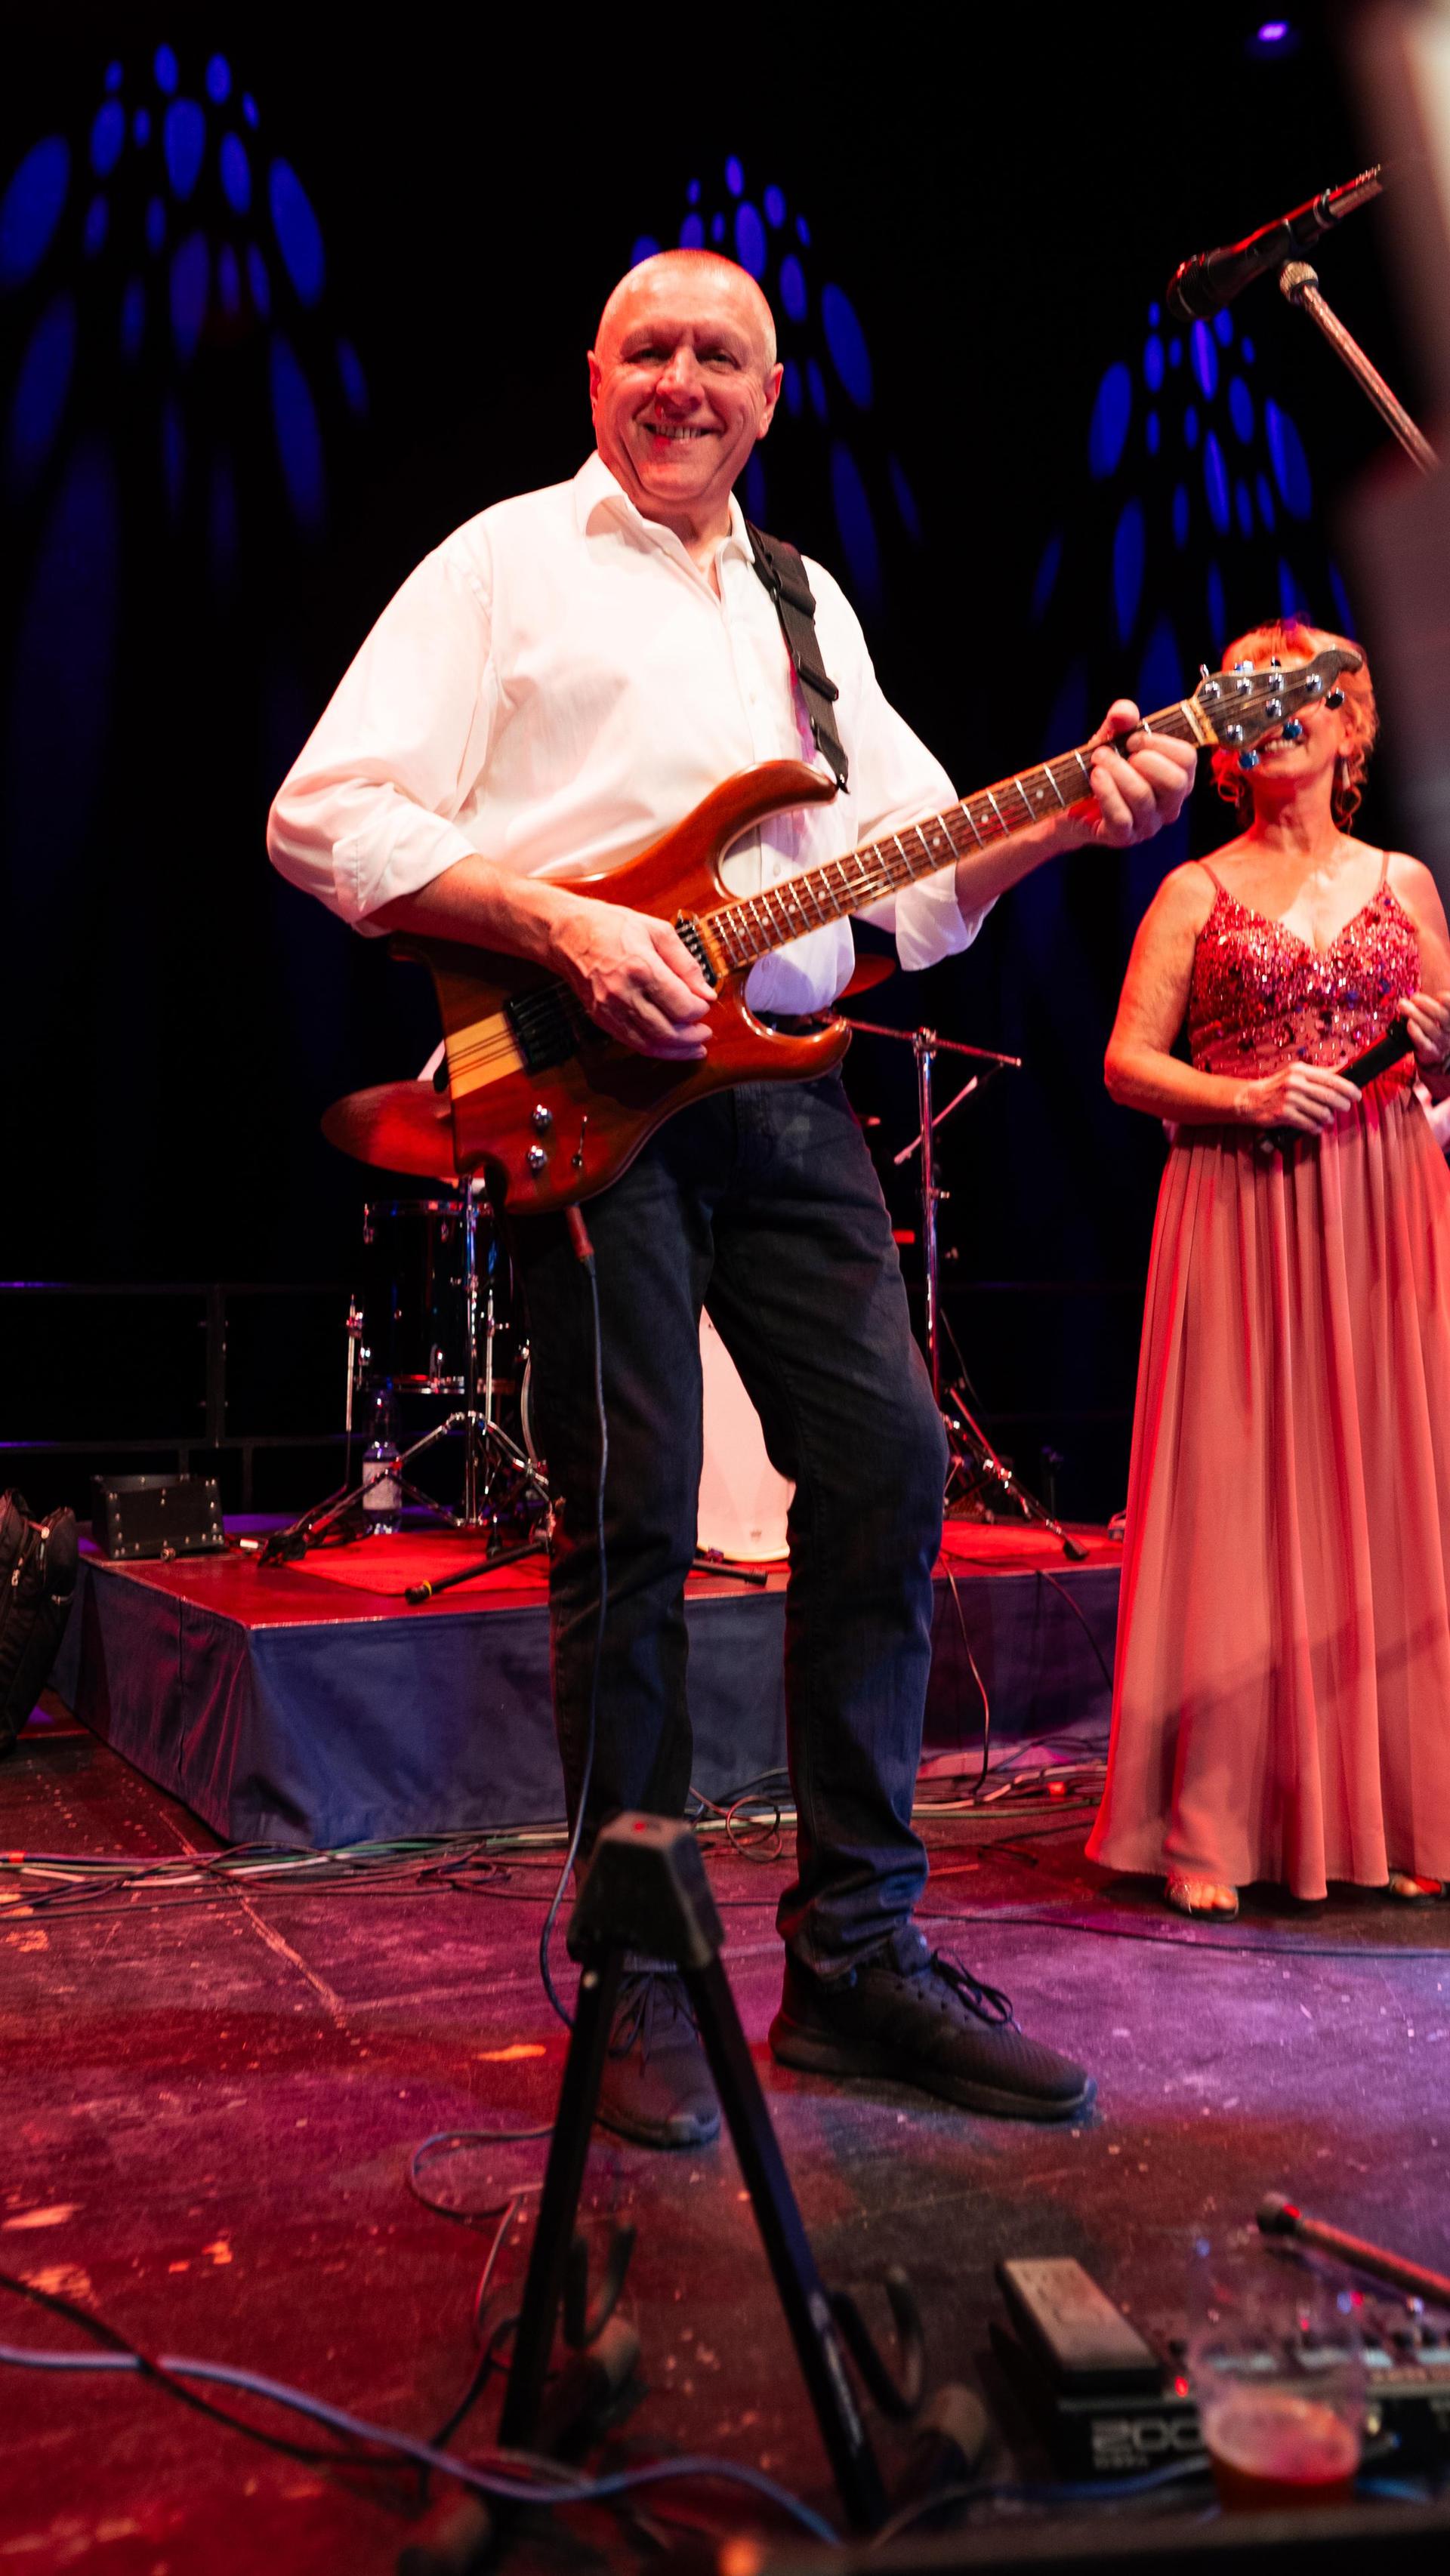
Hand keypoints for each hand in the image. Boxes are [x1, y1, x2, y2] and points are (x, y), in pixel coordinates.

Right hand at [547, 893, 714, 1058]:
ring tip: (695, 1046)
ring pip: (651, 1044)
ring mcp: (609, 1009)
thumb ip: (686, 964)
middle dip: (693, 1036)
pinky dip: (656, 1050)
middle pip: (668, 1031)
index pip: (681, 1006)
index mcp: (642, 968)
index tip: (706, 1004)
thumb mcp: (658, 931)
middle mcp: (624, 993)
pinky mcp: (601, 1018)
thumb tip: (707, 992)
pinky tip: (671, 1048)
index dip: (700, 1011)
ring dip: (677, 1051)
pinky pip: (633, 1043)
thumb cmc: (612, 927)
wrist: (568, 934)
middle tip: (706, 1032)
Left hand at [1076, 701, 1196, 847]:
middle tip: (1116, 751)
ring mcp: (1148, 824)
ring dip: (1118, 771)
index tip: (1132, 739)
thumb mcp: (1112, 738)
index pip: (1188, 759)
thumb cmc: (1102, 769)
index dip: (1161, 743)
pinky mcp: (1124, 837)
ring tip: (1098, 759)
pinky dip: (1107, 792)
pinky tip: (1095, 776)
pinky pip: (1121, 816)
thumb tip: (1124, 712)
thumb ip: (1121, 720)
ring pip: (1144, 797)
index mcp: (1176, 778)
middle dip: (1144, 759)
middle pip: (1176, 783)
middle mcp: (1169, 805)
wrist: (1070, 803)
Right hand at [1235, 1062, 1361, 1132]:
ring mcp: (1288, 1099)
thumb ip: (1319, 1072)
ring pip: (1320, 1112)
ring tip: (1327, 1119)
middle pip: (1329, 1096)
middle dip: (1342, 1104)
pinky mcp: (1283, 1114)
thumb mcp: (1296, 1073)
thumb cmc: (1277, 1087)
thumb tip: (1344, 1066)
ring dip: (1328, 1118)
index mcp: (1300, 1070)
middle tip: (1346, 1108)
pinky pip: (1308, 1124)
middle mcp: (1295, 1083)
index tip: (1357, 1094)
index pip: (1331, 1078)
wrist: (1251, 1099)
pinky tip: (1316, 1127)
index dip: (1348, 1088)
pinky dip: (1315, 1127)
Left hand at [1404, 988, 1449, 1070]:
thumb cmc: (1435, 1028)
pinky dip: (1415, 1032)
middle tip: (1414, 998)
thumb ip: (1435, 1004)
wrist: (1434, 1054)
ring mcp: (1441, 1042)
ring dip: (1415, 1014)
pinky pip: (1422, 1041)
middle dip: (1427, 1005)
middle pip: (1442, 1016)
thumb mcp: (1440, 1015)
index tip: (1440, 996)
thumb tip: (1425, 986)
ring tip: (1403, 1005)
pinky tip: (1409, 1023)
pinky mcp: (1430, 1051)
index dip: (1449, 1003)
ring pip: (1430, 1027)